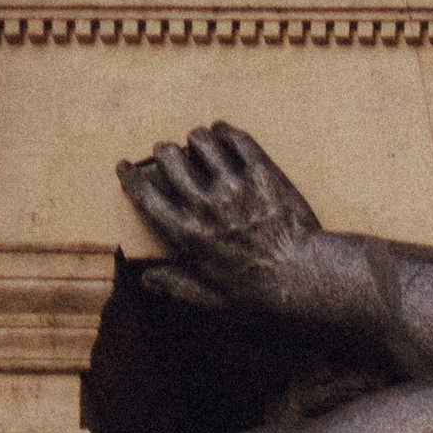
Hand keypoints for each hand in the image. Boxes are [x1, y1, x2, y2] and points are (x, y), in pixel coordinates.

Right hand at [118, 123, 327, 320]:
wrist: (308, 280)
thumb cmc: (261, 296)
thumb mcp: (214, 301)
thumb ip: (177, 286)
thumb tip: (146, 279)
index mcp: (188, 234)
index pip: (146, 195)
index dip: (130, 176)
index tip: (125, 166)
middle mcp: (206, 204)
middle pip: (170, 157)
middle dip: (165, 153)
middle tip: (169, 154)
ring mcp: (236, 185)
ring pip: (201, 139)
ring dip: (196, 139)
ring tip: (199, 144)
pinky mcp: (263, 173)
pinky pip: (237, 138)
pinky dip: (226, 132)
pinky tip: (224, 134)